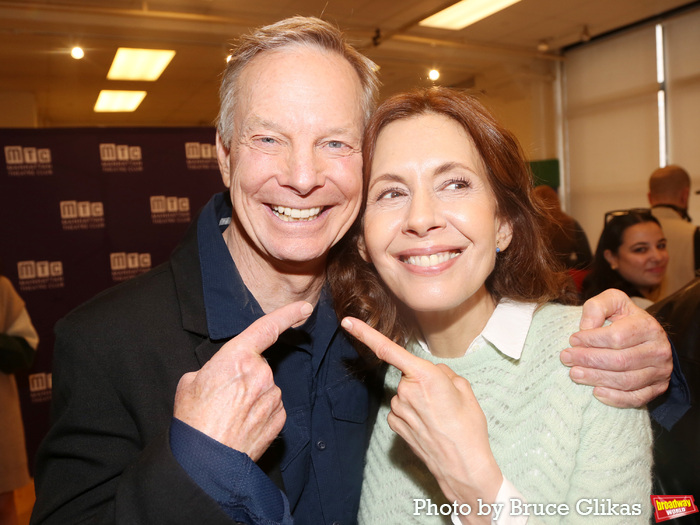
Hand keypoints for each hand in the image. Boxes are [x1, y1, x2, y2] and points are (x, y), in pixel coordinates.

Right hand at [174, 301, 313, 460]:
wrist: (206, 462)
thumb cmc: (194, 421)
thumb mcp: (191, 383)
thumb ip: (215, 368)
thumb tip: (223, 373)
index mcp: (237, 357)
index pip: (267, 328)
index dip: (287, 315)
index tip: (304, 308)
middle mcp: (261, 373)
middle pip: (259, 366)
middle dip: (245, 377)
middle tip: (224, 398)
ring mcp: (273, 396)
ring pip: (266, 388)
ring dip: (253, 397)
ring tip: (230, 416)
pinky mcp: (280, 418)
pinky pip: (272, 408)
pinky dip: (260, 414)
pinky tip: (243, 426)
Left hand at [341, 317, 501, 510]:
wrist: (463, 466)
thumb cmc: (468, 427)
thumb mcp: (465, 390)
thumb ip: (444, 374)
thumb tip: (434, 373)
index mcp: (425, 375)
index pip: (388, 349)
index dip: (365, 333)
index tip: (347, 322)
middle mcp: (406, 390)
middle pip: (408, 375)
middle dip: (423, 381)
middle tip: (445, 401)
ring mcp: (398, 409)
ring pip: (405, 393)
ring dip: (419, 400)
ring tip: (440, 418)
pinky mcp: (395, 425)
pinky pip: (401, 410)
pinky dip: (412, 414)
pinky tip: (428, 426)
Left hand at [560, 289, 671, 407]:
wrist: (646, 338)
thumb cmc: (623, 318)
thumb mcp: (612, 302)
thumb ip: (597, 307)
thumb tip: (585, 328)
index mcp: (648, 327)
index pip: (617, 337)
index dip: (591, 340)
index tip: (572, 340)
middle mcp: (659, 350)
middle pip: (620, 360)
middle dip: (588, 360)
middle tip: (566, 358)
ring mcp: (660, 372)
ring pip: (626, 381)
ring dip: (596, 378)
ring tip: (574, 373)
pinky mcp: (657, 388)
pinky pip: (636, 398)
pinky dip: (615, 398)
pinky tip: (595, 392)